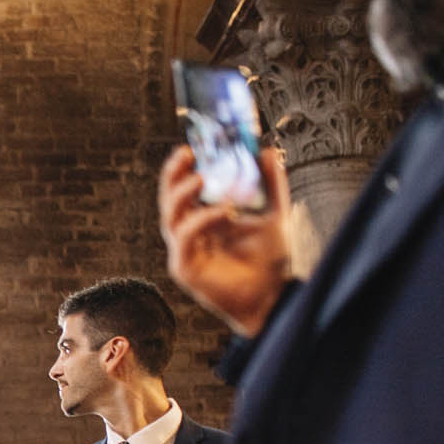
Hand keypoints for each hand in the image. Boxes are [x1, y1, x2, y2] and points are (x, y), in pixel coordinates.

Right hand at [158, 145, 293, 337]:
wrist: (271, 297)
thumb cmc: (269, 260)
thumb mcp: (274, 213)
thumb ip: (271, 184)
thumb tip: (267, 151)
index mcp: (204, 219)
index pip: (184, 188)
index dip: (182, 168)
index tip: (191, 147)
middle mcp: (190, 233)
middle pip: (168, 200)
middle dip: (172, 175)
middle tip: (186, 154)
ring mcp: (185, 251)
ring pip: (170, 217)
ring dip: (182, 195)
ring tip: (201, 178)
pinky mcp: (185, 268)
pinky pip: (185, 238)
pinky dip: (202, 221)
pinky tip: (225, 212)